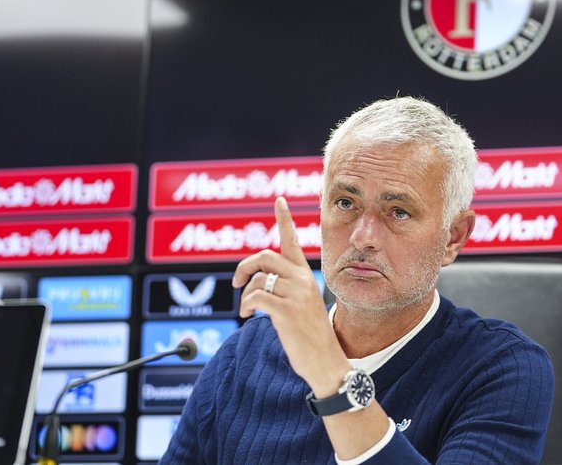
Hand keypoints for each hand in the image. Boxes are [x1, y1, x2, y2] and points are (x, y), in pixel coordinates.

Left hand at [234, 197, 349, 393]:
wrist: (326, 362)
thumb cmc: (311, 336)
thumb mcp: (301, 305)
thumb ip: (286, 289)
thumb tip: (259, 283)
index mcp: (305, 277)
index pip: (292, 240)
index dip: (284, 219)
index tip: (279, 200)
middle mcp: (301, 281)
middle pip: (265, 256)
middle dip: (244, 266)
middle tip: (235, 282)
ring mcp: (295, 295)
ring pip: (257, 279)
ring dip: (245, 294)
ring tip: (247, 309)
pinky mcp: (286, 311)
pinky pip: (255, 297)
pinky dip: (246, 305)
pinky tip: (248, 315)